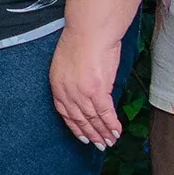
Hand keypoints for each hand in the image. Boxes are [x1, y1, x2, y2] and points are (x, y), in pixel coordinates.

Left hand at [48, 23, 125, 148]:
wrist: (90, 29)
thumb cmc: (81, 39)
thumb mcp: (67, 61)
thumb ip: (72, 79)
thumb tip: (85, 90)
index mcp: (57, 84)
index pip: (64, 113)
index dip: (75, 127)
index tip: (82, 136)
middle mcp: (67, 92)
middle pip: (79, 119)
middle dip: (90, 134)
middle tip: (99, 144)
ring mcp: (81, 93)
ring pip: (93, 119)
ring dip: (103, 132)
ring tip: (110, 141)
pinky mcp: (97, 90)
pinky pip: (105, 113)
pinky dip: (111, 124)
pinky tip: (116, 131)